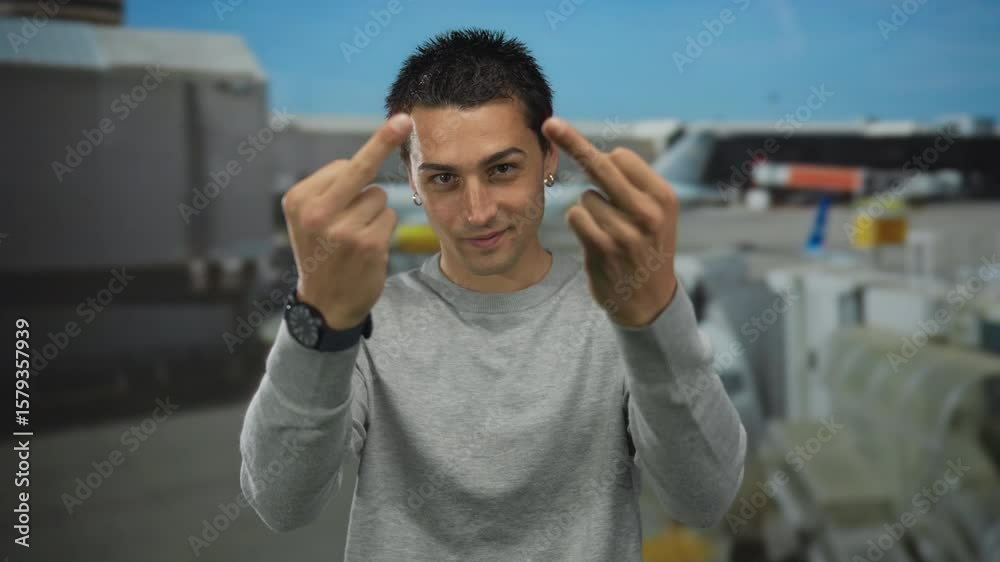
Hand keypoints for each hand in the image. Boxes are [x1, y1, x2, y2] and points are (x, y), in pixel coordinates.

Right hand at [281, 113, 412, 328]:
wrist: (325, 303)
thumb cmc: (323, 253)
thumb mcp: (309, 219)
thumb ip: (332, 189)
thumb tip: (369, 153)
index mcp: (298, 200)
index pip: (342, 167)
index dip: (355, 174)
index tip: (385, 134)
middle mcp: (316, 213)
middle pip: (361, 168)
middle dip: (384, 138)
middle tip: (404, 119)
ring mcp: (342, 229)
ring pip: (379, 197)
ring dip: (375, 213)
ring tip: (354, 238)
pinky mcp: (367, 244)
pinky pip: (390, 217)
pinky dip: (384, 228)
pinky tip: (367, 248)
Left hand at [542, 116, 677, 326]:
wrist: (649, 300)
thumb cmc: (646, 247)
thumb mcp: (655, 214)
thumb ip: (632, 186)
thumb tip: (599, 154)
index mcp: (663, 198)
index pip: (621, 157)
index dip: (606, 160)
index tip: (590, 149)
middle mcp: (648, 212)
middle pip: (600, 166)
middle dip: (572, 141)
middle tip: (551, 123)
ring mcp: (625, 232)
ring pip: (585, 198)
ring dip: (588, 210)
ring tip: (609, 232)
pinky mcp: (603, 249)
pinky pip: (575, 217)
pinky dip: (579, 224)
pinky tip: (595, 240)